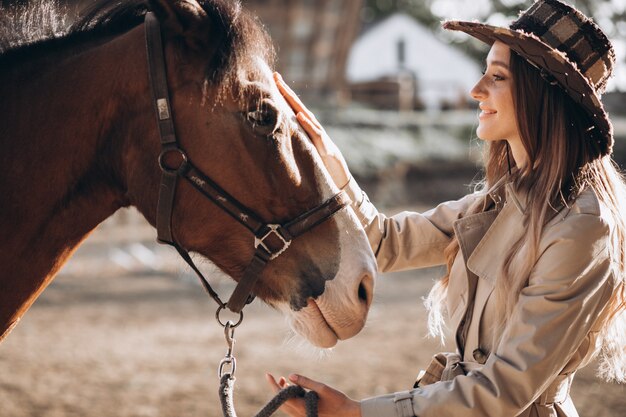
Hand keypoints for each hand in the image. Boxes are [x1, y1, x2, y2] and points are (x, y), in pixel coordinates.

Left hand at [266, 373, 361, 416]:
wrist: (348, 414)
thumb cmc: (337, 400)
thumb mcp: (322, 388)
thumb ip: (306, 382)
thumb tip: (290, 376)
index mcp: (302, 407)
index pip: (282, 396)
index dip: (273, 385)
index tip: (268, 375)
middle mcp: (300, 414)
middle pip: (282, 402)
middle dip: (278, 389)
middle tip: (278, 377)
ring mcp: (303, 416)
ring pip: (287, 406)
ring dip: (284, 394)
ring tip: (285, 381)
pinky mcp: (307, 415)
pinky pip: (293, 408)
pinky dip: (291, 398)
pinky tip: (295, 389)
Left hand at [273, 73, 351, 189]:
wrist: (334, 167)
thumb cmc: (316, 154)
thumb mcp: (301, 143)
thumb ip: (292, 134)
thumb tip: (275, 129)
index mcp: (304, 123)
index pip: (291, 105)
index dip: (282, 92)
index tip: (272, 78)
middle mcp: (310, 123)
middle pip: (296, 104)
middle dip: (285, 90)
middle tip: (275, 76)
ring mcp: (316, 131)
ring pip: (304, 113)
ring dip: (294, 102)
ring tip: (283, 90)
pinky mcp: (321, 142)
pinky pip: (313, 131)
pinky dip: (306, 123)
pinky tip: (299, 115)